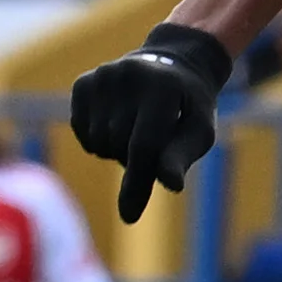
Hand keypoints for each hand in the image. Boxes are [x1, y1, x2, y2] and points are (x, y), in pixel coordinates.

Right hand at [69, 22, 234, 222]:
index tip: (129, 216)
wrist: (173, 65)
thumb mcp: (199, 131)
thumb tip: (171, 186)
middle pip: (118, 147)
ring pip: (98, 143)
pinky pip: (82, 132)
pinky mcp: (83, 82)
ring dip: (117, 150)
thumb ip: (181, 156)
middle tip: (156, 141)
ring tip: (139, 129)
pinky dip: (99, 139)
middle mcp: (126, 75)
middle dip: (136, 159)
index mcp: (161, 87)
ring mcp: (101, 77)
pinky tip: (118, 121)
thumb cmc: (190, 107)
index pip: (143, 146)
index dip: (137, 183)